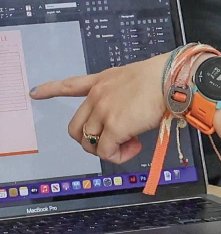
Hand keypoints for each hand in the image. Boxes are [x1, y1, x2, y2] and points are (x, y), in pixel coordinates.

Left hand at [30, 53, 168, 164]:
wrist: (171, 78)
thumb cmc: (164, 77)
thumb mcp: (135, 80)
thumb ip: (124, 97)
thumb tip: (130, 117)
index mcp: (103, 81)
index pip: (71, 85)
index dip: (51, 89)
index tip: (35, 93)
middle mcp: (98, 96)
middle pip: (76, 127)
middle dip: (89, 140)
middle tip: (112, 141)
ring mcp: (103, 112)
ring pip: (90, 142)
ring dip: (108, 149)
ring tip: (130, 144)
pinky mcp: (114, 127)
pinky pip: (106, 151)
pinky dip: (118, 155)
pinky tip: (134, 147)